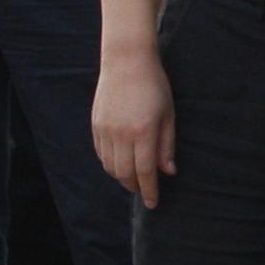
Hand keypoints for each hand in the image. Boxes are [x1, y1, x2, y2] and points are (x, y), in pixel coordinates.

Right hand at [95, 47, 176, 207]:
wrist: (126, 61)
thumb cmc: (154, 85)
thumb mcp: (168, 114)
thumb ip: (167, 145)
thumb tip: (168, 172)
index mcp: (143, 131)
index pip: (145, 172)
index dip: (150, 191)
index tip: (154, 203)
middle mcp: (122, 134)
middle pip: (125, 173)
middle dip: (135, 187)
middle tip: (144, 191)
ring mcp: (106, 130)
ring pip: (111, 166)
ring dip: (122, 177)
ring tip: (133, 178)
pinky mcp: (96, 125)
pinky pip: (101, 154)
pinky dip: (110, 164)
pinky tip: (120, 163)